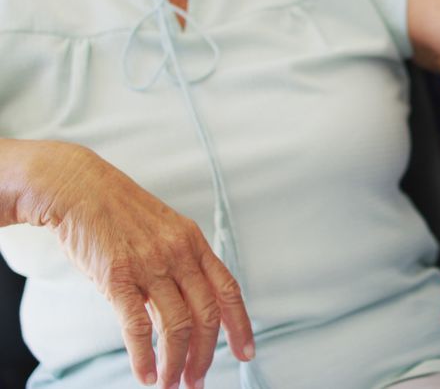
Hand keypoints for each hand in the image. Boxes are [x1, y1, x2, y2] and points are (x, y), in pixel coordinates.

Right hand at [23, 143, 253, 388]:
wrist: (78, 187)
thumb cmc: (118, 212)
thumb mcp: (163, 232)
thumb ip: (179, 266)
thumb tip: (186, 310)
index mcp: (194, 242)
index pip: (228, 290)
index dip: (240, 325)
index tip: (244, 352)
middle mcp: (178, 253)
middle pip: (206, 314)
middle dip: (205, 353)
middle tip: (198, 378)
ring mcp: (149, 264)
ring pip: (176, 325)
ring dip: (176, 361)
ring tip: (171, 382)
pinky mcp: (117, 276)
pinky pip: (137, 325)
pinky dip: (144, 356)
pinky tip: (145, 373)